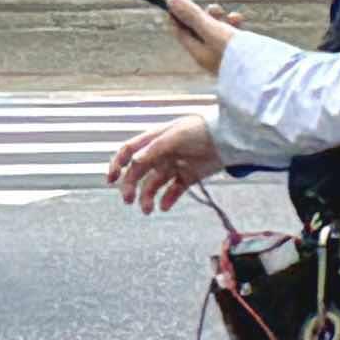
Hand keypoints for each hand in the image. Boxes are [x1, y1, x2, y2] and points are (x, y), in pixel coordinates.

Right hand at [109, 115, 226, 210]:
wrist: (229, 137)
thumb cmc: (201, 130)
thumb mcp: (175, 137)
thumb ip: (153, 149)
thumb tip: (133, 161)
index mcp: (154, 139)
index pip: (129, 151)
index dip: (117, 164)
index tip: (111, 179)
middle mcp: (161, 153)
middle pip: (138, 172)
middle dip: (130, 186)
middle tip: (128, 200)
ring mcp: (174, 165)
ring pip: (153, 185)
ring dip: (147, 198)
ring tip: (148, 209)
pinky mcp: (188, 177)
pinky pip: (172, 192)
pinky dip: (167, 200)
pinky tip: (164, 206)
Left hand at [153, 0, 233, 77]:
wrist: (260, 72)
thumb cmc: (232, 51)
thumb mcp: (211, 29)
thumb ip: (192, 15)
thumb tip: (171, 0)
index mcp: (197, 52)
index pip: (181, 32)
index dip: (178, 16)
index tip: (179, 3)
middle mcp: (208, 55)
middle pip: (199, 31)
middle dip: (205, 15)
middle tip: (214, 8)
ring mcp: (222, 55)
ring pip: (217, 31)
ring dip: (221, 20)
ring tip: (233, 16)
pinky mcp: (236, 53)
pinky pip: (231, 35)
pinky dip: (233, 26)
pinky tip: (240, 22)